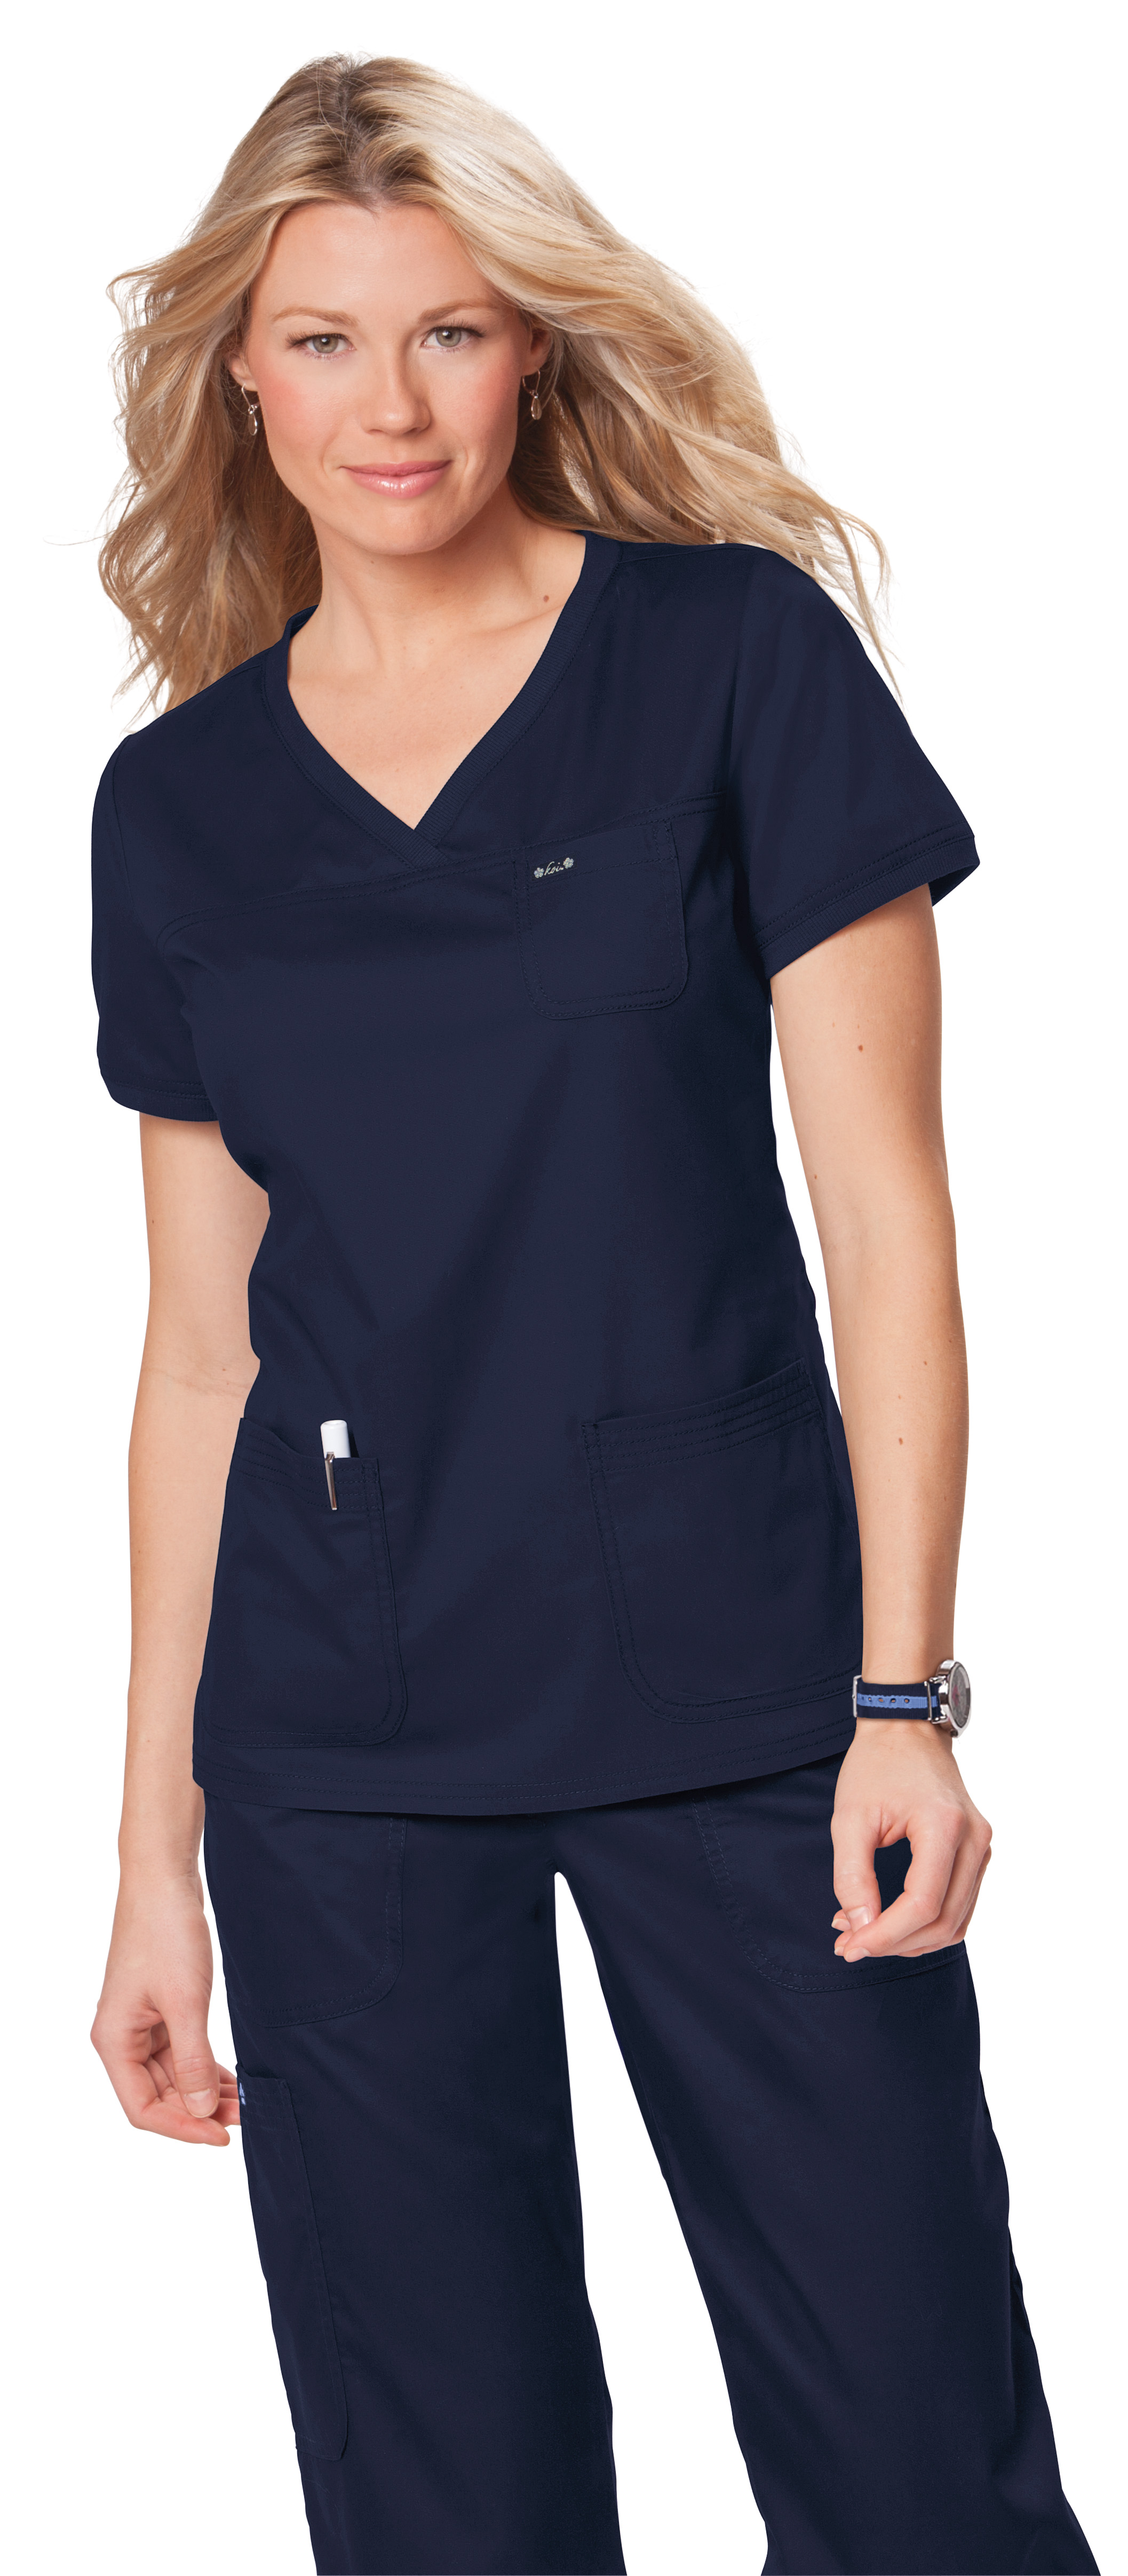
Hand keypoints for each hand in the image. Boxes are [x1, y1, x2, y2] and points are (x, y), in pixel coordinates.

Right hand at [91, 1871, 238, 2144]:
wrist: (165, 1880)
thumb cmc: (166, 1933)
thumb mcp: (184, 2002)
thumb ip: (191, 2060)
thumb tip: (199, 2111)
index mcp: (115, 2041)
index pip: (143, 2108)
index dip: (182, 2127)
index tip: (221, 2135)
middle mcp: (123, 2038)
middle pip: (158, 2096)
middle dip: (200, 2110)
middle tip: (246, 2116)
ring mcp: (141, 2024)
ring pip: (172, 2077)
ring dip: (205, 2091)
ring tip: (246, 2102)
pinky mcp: (160, 2010)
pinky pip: (180, 2054)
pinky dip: (204, 2068)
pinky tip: (231, 2079)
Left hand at [831, 1721, 990, 1960]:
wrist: (906, 1729)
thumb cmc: (875, 1766)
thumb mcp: (849, 1818)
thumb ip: (852, 1876)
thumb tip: (859, 1927)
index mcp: (944, 1826)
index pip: (922, 1904)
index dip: (886, 1935)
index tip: (851, 1946)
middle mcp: (974, 1839)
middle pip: (943, 1920)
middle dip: (895, 1943)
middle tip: (850, 1944)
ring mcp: (982, 1847)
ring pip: (956, 1921)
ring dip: (911, 1940)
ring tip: (864, 1934)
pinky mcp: (978, 1852)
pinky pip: (960, 1906)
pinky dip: (928, 1924)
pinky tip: (892, 1922)